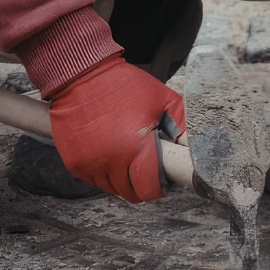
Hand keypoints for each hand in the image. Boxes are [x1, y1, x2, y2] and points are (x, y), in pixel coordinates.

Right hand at [45, 55, 184, 202]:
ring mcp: (90, 164)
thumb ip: (181, 125)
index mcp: (136, 148)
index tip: (162, 182)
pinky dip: (104, 174)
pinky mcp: (74, 162)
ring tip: (128, 161)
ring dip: (122, 181)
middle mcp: (111, 160)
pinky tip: (110, 156)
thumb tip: (194, 148)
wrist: (81, 75)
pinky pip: (94, 181)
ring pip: (112, 189)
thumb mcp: (162, 99)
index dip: (159, 188)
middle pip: (131, 193)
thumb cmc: (123, 85)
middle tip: (146, 171)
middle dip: (142, 185)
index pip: (149, 188)